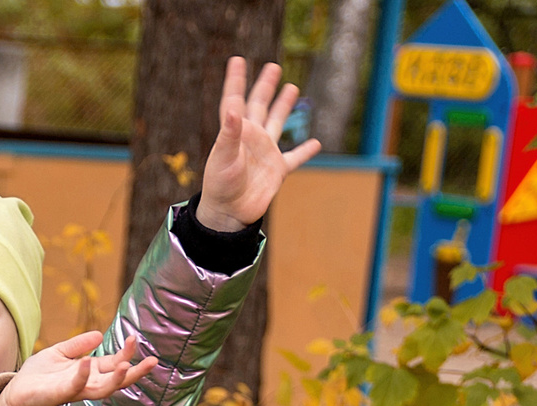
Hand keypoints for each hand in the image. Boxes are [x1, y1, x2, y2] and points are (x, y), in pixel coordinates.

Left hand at [0, 330, 158, 405]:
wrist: (15, 392)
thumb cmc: (37, 375)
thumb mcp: (59, 353)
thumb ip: (78, 346)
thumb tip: (99, 334)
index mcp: (89, 373)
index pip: (114, 364)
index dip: (126, 353)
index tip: (134, 337)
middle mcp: (87, 384)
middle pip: (117, 380)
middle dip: (135, 372)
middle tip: (153, 361)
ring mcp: (75, 391)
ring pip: (103, 389)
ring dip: (116, 379)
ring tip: (126, 365)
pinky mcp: (60, 394)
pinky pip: (76, 387)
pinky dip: (83, 375)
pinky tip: (88, 361)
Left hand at [195, 57, 322, 231]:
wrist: (228, 214)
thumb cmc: (220, 186)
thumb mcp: (223, 157)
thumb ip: (230, 133)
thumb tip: (233, 107)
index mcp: (237, 132)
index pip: (235, 100)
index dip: (235, 80)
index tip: (237, 60)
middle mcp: (252, 138)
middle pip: (260, 105)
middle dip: (265, 86)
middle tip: (273, 66)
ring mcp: (265, 153)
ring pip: (277, 123)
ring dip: (284, 107)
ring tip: (291, 88)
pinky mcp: (277, 170)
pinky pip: (294, 158)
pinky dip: (305, 151)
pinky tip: (316, 143)